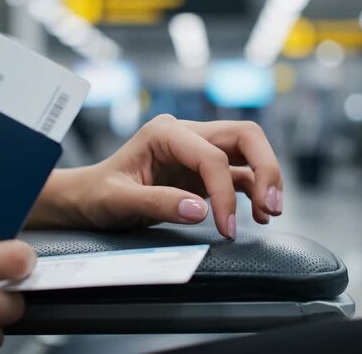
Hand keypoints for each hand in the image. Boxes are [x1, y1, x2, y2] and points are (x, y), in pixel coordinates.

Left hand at [29, 115, 282, 238]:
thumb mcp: (118, 201)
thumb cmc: (98, 194)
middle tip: (272, 207)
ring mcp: (197, 149)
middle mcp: (186, 133)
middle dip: (266, 169)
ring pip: (248, 150)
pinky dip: (253, 189)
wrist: (89, 196)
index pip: (211, 156)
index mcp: (164, 132)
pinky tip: (257, 213)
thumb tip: (200, 210)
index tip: (225, 228)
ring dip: (266, 177)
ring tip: (270, 212)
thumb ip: (157, 203)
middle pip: (245, 136)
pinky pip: (239, 172)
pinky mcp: (203, 168)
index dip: (224, 193)